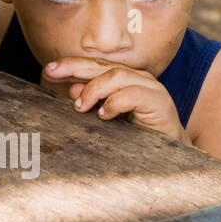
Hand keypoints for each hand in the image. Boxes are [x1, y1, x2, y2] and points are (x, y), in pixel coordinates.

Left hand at [44, 56, 185, 141]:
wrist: (173, 156)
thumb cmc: (138, 138)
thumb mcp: (108, 119)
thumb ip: (93, 103)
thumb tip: (72, 90)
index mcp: (125, 80)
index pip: (95, 66)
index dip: (71, 66)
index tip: (47, 71)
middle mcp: (137, 79)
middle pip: (102, 65)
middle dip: (74, 67)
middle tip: (51, 73)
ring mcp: (150, 88)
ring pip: (117, 76)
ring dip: (94, 89)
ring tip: (80, 106)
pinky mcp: (159, 102)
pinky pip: (133, 94)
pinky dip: (115, 102)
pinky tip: (104, 115)